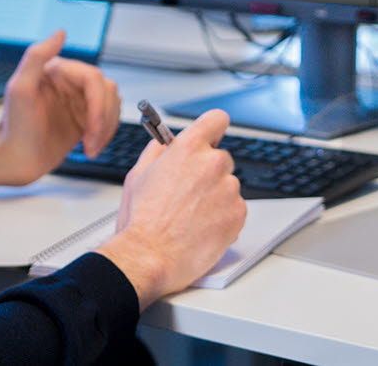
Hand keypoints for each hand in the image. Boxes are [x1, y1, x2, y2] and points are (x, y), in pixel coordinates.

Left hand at [0, 31, 120, 187]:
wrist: (11, 160)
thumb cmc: (12, 127)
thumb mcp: (19, 88)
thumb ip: (36, 56)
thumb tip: (61, 32)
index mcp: (58, 70)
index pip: (93, 78)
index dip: (98, 104)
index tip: (91, 128)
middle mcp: (70, 83)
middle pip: (107, 91)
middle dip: (104, 118)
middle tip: (92, 140)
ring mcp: (78, 102)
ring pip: (112, 104)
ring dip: (107, 128)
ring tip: (91, 147)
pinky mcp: (83, 120)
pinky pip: (108, 119)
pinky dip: (106, 134)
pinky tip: (91, 148)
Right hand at [96, 108, 246, 307]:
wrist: (149, 257)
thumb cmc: (141, 221)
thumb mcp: (138, 174)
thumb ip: (157, 151)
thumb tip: (166, 143)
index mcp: (189, 148)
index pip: (216, 120)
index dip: (212, 129)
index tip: (210, 137)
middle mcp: (213, 163)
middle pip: (221, 158)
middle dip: (208, 172)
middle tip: (189, 193)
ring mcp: (228, 189)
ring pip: (228, 186)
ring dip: (216, 197)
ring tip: (191, 217)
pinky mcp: (238, 214)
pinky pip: (235, 209)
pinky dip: (223, 217)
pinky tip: (201, 228)